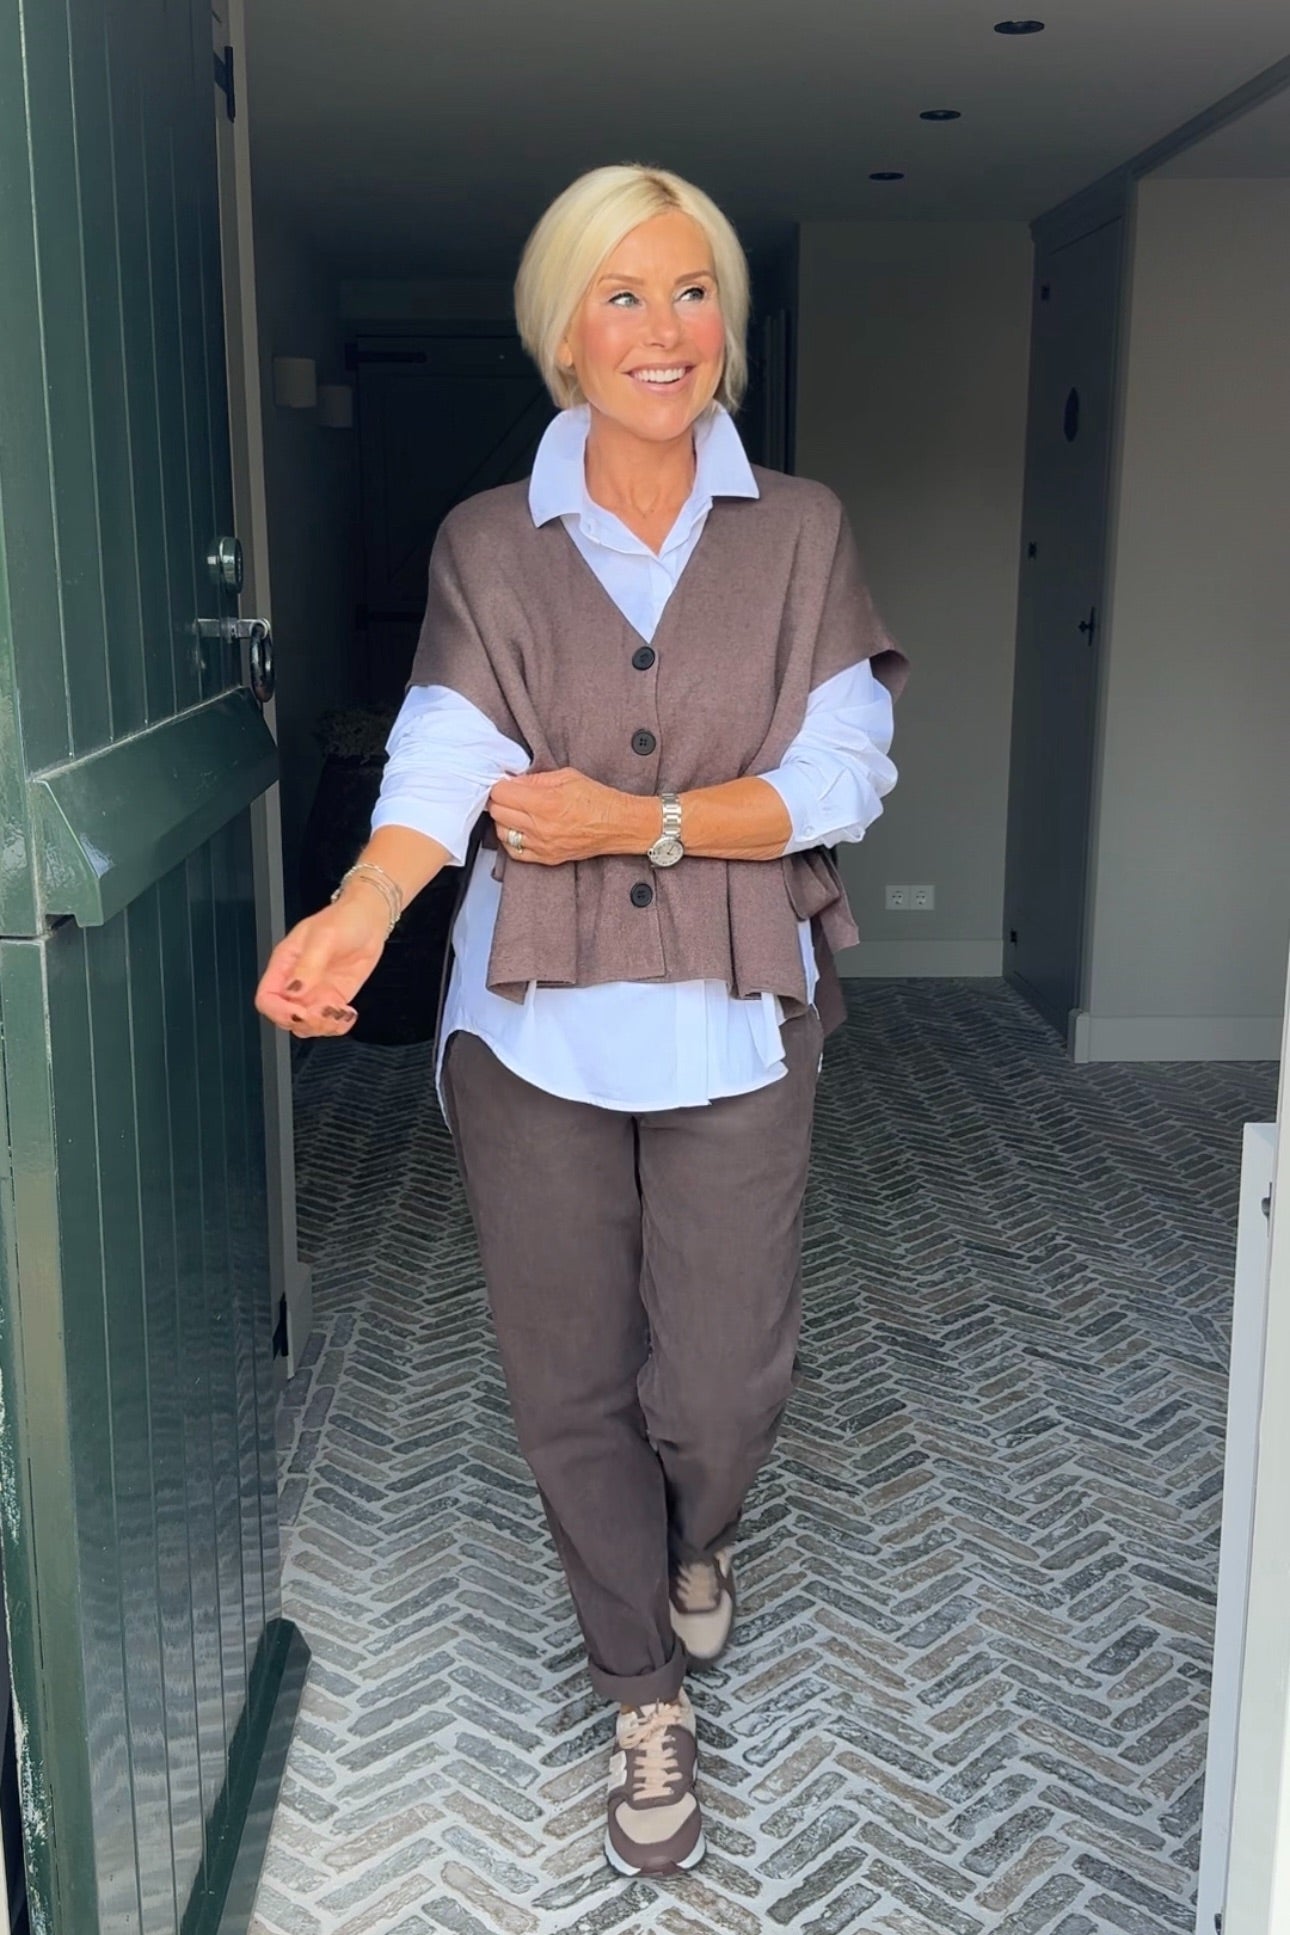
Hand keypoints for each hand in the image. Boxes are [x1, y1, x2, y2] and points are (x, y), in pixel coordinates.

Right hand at [254, 891, 388, 1036]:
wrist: (369, 919)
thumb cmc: (343, 920)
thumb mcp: (324, 938)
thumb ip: (308, 966)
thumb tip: (293, 992)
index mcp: (284, 965)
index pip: (266, 999)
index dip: (280, 1012)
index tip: (301, 1012)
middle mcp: (296, 982)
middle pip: (284, 1018)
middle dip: (305, 1022)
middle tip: (327, 1011)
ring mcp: (315, 993)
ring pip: (306, 1025)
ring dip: (323, 1027)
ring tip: (341, 1012)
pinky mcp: (333, 998)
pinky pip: (328, 1022)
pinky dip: (338, 1026)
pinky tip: (349, 1013)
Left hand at [488, 768, 653, 864]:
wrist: (618, 824)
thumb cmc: (598, 800)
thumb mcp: (566, 777)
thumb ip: (536, 779)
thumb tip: (514, 781)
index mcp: (545, 802)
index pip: (501, 794)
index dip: (500, 785)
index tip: (504, 783)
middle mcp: (540, 826)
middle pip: (497, 812)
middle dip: (499, 801)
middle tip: (509, 795)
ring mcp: (542, 845)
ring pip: (502, 833)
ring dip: (504, 821)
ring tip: (516, 812)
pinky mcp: (546, 858)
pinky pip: (514, 852)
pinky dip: (512, 840)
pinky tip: (520, 830)